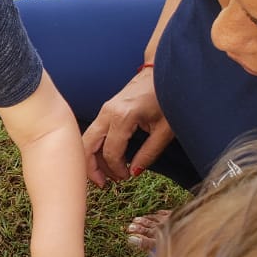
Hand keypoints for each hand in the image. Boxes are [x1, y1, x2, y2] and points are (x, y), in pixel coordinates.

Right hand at [81, 69, 173, 186]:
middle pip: (87, 145)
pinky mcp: (106, 110)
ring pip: (87, 139)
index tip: (127, 177)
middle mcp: (108, 112)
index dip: (116, 170)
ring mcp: (105, 110)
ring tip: (105, 175)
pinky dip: (96, 148)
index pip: (111, 152)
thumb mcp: (164, 130)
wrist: (164, 72)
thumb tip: (134, 171)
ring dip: (93, 159)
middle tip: (103, 184)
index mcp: (123, 117)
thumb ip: (149, 153)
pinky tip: (107, 160)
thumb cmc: (168, 98)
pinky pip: (94, 133)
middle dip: (92, 168)